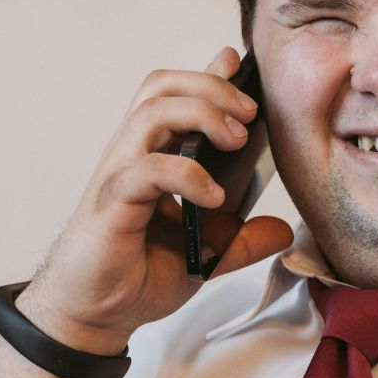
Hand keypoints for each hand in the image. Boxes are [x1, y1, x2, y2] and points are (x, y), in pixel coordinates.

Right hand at [15, 47, 294, 354]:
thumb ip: (241, 239)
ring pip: (152, 113)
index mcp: (153, 156)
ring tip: (237, 141)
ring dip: (201, 114)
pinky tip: (213, 198)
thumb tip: (283, 230)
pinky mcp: (112, 204)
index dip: (207, 73)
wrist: (95, 314)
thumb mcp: (206, 256)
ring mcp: (119, 175)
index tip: (239, 63)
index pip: (175, 96)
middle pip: (162, 87)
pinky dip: (185, 175)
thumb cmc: (137, 275)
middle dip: (211, 86)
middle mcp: (133, 155)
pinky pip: (145, 171)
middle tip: (250, 113)